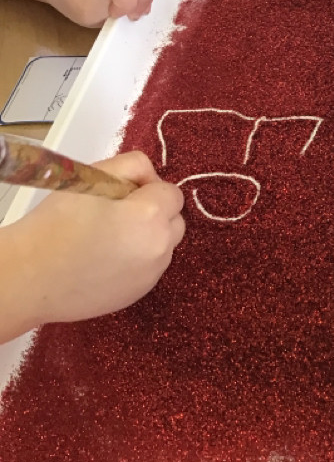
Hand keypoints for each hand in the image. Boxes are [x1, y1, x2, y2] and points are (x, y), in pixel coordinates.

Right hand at [8, 152, 184, 332]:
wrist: (30, 277)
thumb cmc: (57, 223)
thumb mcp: (93, 175)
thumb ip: (132, 166)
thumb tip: (150, 177)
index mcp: (151, 217)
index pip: (172, 193)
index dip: (148, 189)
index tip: (122, 194)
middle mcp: (160, 249)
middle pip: (175, 221)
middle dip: (155, 212)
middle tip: (118, 213)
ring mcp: (151, 276)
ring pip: (164, 246)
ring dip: (148, 236)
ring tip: (109, 236)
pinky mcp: (137, 295)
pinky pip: (149, 268)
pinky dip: (136, 259)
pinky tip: (105, 258)